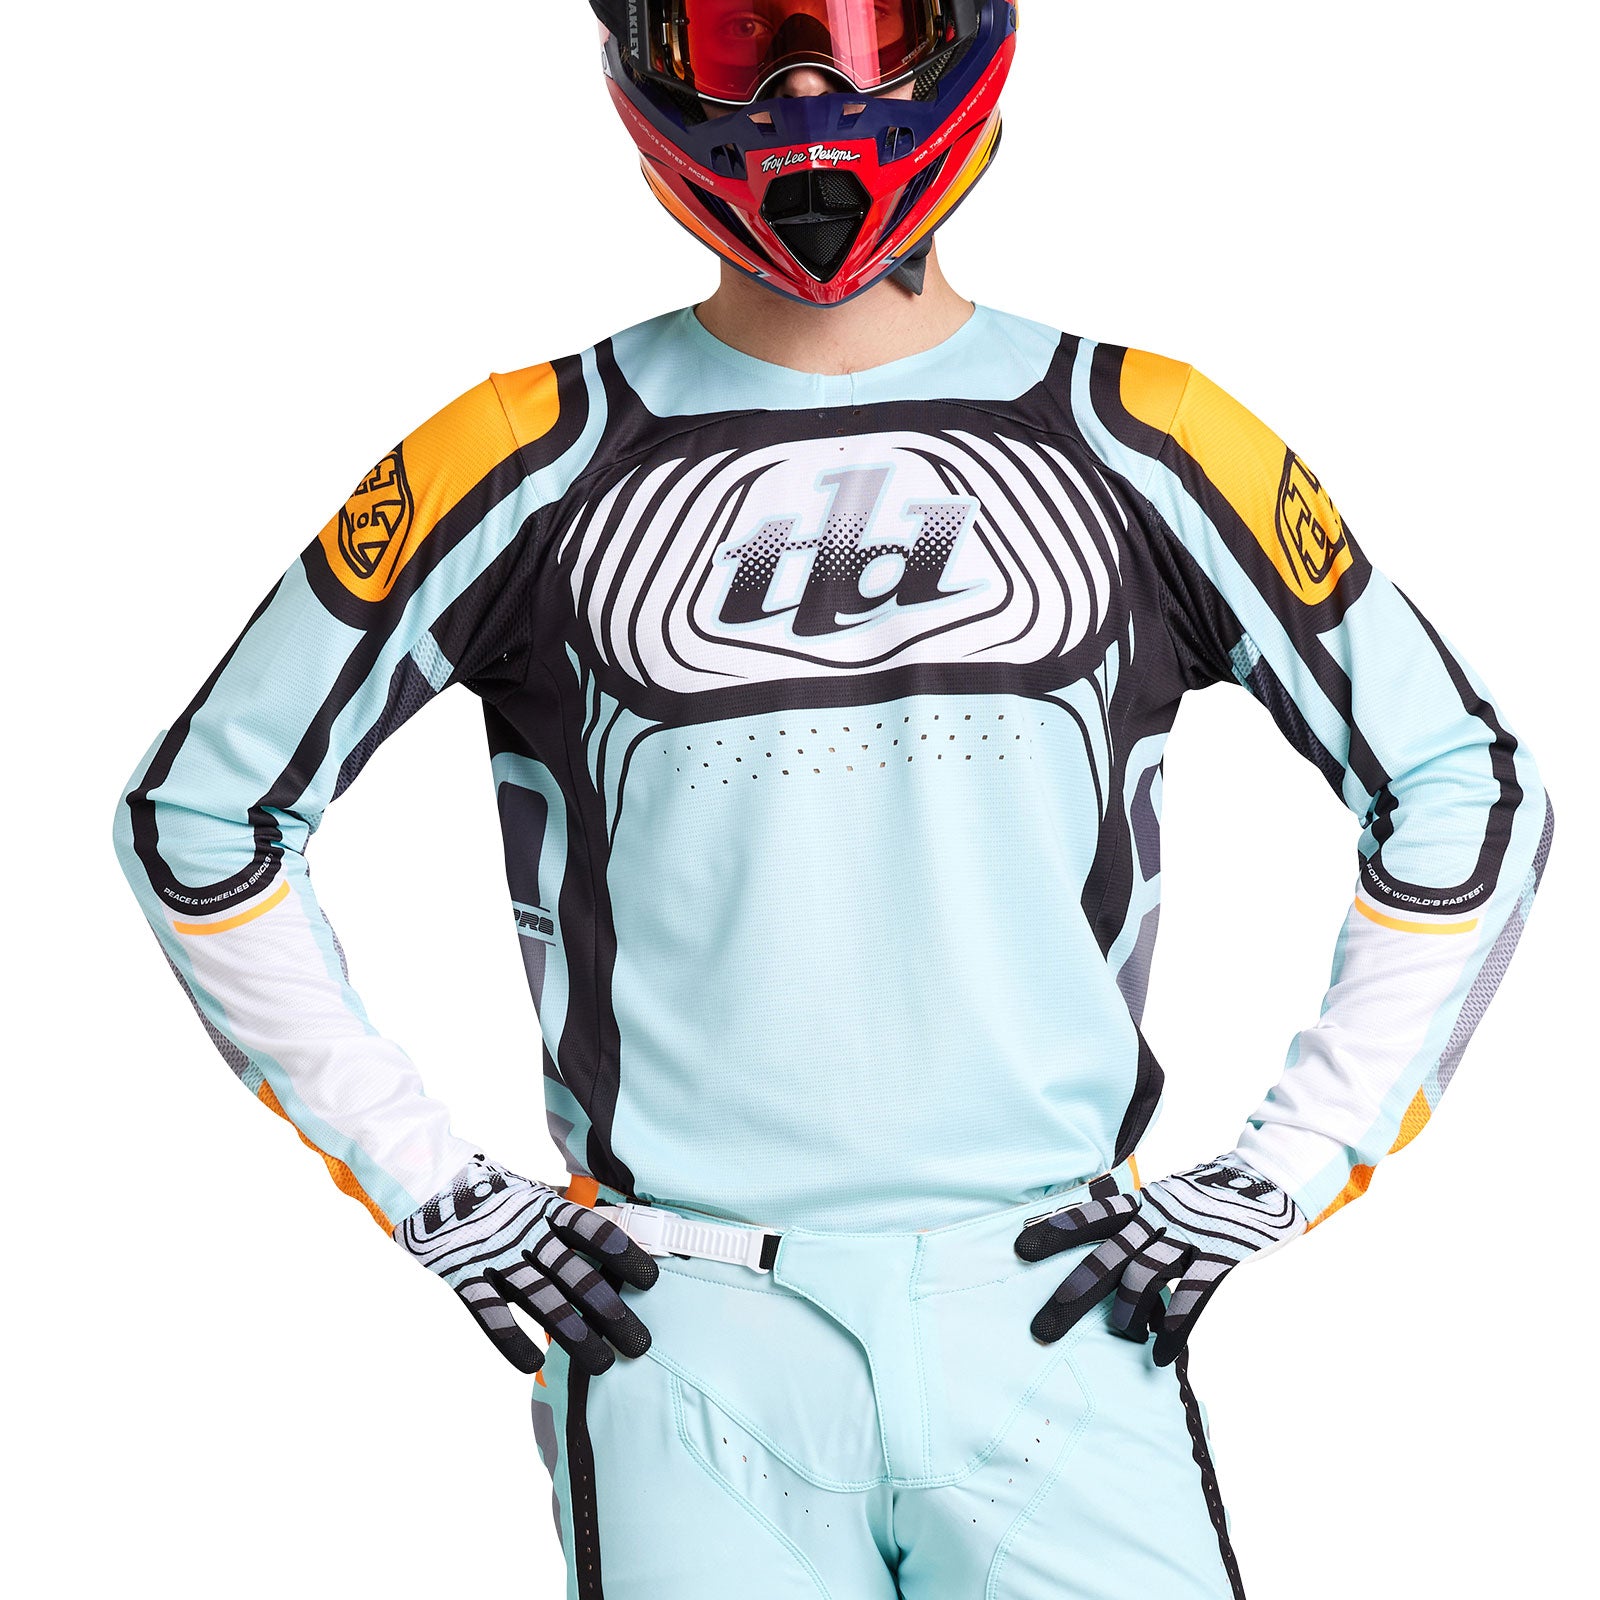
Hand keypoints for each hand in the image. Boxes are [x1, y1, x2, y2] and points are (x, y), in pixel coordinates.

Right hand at [395, 1157, 658, 1374]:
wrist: (425, 1178)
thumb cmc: (489, 1188)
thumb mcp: (531, 1191)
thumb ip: (564, 1210)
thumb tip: (612, 1217)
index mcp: (545, 1206)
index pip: (592, 1229)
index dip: (622, 1254)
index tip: (651, 1280)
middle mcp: (525, 1230)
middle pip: (575, 1273)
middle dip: (610, 1310)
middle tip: (639, 1343)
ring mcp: (494, 1253)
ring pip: (541, 1299)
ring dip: (573, 1333)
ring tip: (601, 1364)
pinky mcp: (463, 1274)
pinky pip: (489, 1313)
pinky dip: (511, 1339)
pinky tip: (533, 1364)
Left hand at [1014, 1157, 1304, 1365]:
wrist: (1273, 1176)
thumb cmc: (1212, 1196)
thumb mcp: (1168, 1199)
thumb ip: (1141, 1223)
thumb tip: (1107, 1256)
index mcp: (1145, 1203)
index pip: (1094, 1215)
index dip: (1057, 1229)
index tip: (1020, 1247)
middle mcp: (1160, 1217)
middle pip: (1108, 1256)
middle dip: (1074, 1292)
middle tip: (1043, 1327)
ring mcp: (1190, 1234)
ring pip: (1145, 1275)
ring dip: (1125, 1312)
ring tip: (1115, 1337)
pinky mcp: (1222, 1253)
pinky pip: (1194, 1293)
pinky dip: (1175, 1325)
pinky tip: (1159, 1355)